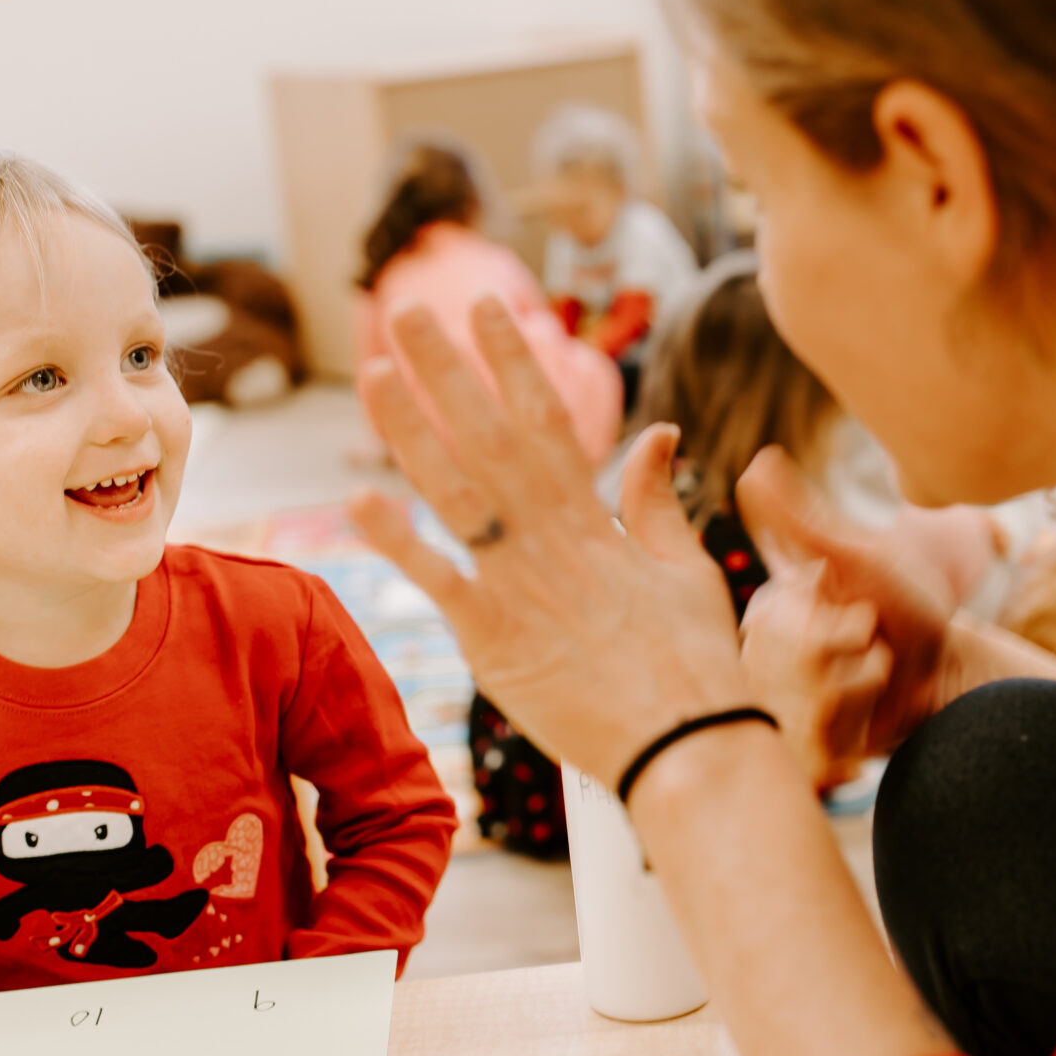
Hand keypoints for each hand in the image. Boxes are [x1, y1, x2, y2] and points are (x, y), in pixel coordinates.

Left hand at [348, 298, 755, 782]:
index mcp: (597, 519)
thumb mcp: (687, 571)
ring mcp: (519, 586)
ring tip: (374, 373)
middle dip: (447, 371)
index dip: (513, 360)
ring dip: (410, 429)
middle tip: (407, 309)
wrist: (689, 747)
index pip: (547, 418)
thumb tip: (656, 431)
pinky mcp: (494, 640)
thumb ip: (656, 500)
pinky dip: (398, 539)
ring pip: (454, 490)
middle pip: (488, 436)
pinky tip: (357, 496)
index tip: (487, 307)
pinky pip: (438, 579)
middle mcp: (552, 539)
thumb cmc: (697, 667)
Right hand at [736, 447, 959, 766]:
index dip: (836, 622)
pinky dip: (860, 731)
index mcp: (769, 610)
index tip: (859, 613)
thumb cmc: (907, 604)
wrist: (948, 671)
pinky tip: (868, 718)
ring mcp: (786, 704)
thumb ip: (801, 518)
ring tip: (876, 677)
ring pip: (818, 705)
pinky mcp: (805, 748)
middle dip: (858, 654)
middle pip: (805, 665)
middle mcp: (768, 658)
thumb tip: (756, 462)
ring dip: (866, 690)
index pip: (786, 622)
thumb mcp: (855, 558)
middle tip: (874, 643)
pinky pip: (823, 747)